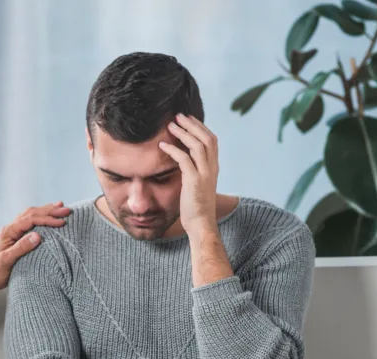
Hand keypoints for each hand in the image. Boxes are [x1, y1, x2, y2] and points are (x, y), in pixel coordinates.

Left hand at [0, 202, 70, 291]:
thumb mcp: (8, 260)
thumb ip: (22, 247)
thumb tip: (38, 236)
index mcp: (10, 231)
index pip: (31, 220)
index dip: (47, 219)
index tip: (61, 222)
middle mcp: (12, 227)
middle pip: (32, 213)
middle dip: (50, 210)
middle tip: (66, 210)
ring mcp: (15, 230)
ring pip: (32, 214)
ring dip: (47, 210)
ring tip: (61, 206)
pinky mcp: (19, 234)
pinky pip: (31, 220)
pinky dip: (42, 216)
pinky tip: (50, 215)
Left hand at [158, 113, 218, 231]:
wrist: (201, 224)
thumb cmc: (196, 207)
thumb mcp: (198, 185)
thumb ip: (194, 171)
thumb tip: (183, 161)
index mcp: (214, 167)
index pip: (211, 140)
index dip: (200, 127)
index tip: (187, 119)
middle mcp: (212, 168)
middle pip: (206, 138)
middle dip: (192, 125)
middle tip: (177, 116)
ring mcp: (205, 174)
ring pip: (197, 145)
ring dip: (183, 133)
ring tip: (170, 126)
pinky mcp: (194, 181)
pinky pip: (184, 159)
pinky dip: (173, 150)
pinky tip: (162, 145)